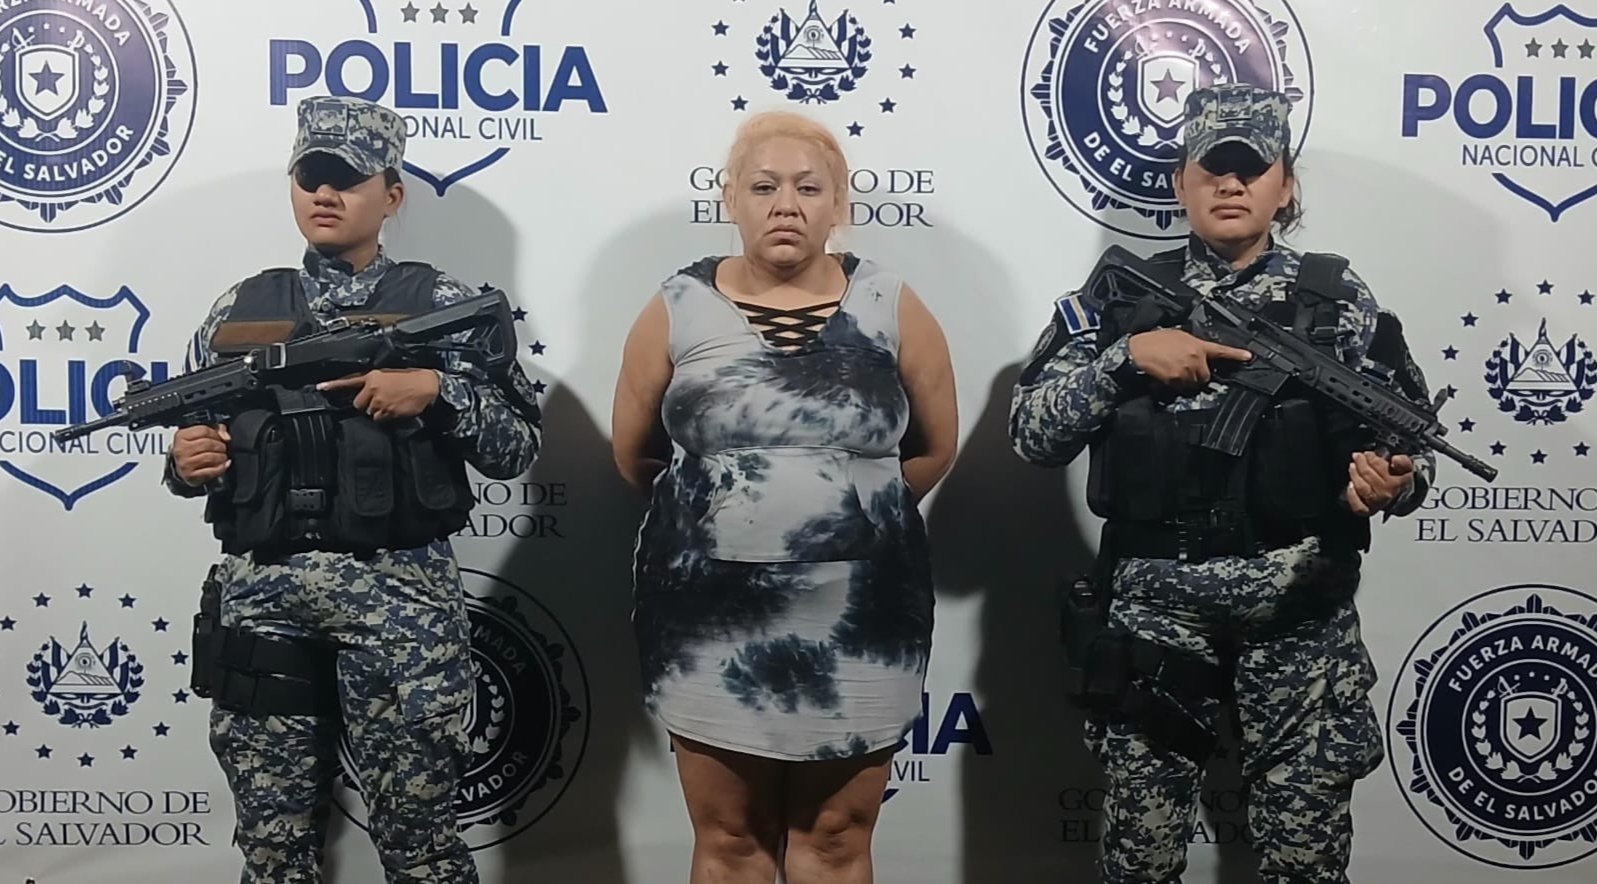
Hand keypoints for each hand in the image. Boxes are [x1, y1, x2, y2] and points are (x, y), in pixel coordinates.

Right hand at [172, 424, 229, 486]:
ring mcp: (185, 463)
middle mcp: (180, 450)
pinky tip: (224, 465)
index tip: (219, 438)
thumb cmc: (194, 450)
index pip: (204, 431)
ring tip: (222, 457)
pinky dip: (221, 468)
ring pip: (210, 457)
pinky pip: (211, 471)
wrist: (183, 468)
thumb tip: (226, 437)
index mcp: (181, 436)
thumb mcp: (201, 435)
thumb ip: (216, 430)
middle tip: (223, 449)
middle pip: (208, 444)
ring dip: (221, 457)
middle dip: (220, 446)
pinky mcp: (190, 475)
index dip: (216, 434)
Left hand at [317, 368, 439, 420]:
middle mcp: (373, 388)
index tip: (321, 387)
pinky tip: (395, 409)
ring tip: (392, 403)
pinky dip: (386, 417)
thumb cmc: (411, 379)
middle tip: (380, 400)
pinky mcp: (387, 412)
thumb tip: (367, 392)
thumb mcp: (389, 375)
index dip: (333, 385)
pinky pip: (380, 419)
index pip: (349, 381)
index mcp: (372, 377)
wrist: (427, 385)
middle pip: (358, 404)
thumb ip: (374, 383)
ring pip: (370, 413)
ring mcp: (380, 401)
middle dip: (366, 404)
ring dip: (378, 411)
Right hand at [1127, 328, 1252, 387]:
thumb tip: (1198, 352)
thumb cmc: (1154, 341)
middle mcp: (1195, 358)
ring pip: (1194, 383)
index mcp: (1197, 345)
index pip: (1220, 351)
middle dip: (1198, 374)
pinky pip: (1182, 388)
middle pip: (1206, 375)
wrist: (1138, 351)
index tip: (1248, 357)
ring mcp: (1186, 371)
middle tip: (1184, 367)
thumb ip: (1191, 344)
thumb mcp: (1176, 336)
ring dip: (1187, 381)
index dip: (1236, 354)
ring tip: (1174, 371)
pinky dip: (1177, 385)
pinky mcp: (1176, 381)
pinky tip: (1168, 375)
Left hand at [1345, 451, 1414, 515]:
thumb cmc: (1397, 476)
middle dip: (1361, 463)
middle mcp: (1388, 493)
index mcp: (1398, 481)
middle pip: (1369, 476)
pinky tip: (1350, 485)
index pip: (1383, 468)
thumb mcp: (1404, 466)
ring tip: (1352, 466)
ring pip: (1362, 488)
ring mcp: (1377, 502)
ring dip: (1355, 475)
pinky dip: (1352, 495)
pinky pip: (1358, 506)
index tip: (1368, 453)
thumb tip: (1396, 459)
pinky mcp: (1368, 510)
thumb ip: (1403, 460)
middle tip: (1357, 456)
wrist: (1398, 493)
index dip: (1373, 459)